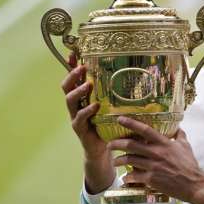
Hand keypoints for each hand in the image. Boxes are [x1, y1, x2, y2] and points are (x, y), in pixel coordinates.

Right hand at [62, 54, 113, 192]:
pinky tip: (95, 106)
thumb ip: (118, 94)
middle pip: (66, 86)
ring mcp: (76, 117)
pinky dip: (86, 111)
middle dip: (72, 75)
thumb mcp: (113, 106)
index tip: (73, 52)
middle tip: (81, 67)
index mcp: (83, 97)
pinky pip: (79, 118)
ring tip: (88, 84)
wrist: (103, 150)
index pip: (74, 78)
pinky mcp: (79, 129)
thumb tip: (137, 76)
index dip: (71, 66)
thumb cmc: (110, 125)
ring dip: (78, 91)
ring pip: (69, 100)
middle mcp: (76, 105)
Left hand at [109, 117, 203, 203]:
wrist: (193, 184)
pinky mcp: (151, 179)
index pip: (145, 130)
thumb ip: (180, 136)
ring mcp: (152, 166)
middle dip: (117, 143)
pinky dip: (128, 177)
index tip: (120, 119)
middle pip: (131, 145)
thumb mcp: (186, 147)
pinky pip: (134, 176)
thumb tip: (178, 127)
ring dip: (119, 160)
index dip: (131, 123)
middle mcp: (156, 153)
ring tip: (114, 161)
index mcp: (164, 143)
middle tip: (110, 144)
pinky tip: (126, 178)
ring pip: (129, 160)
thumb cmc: (190, 165)